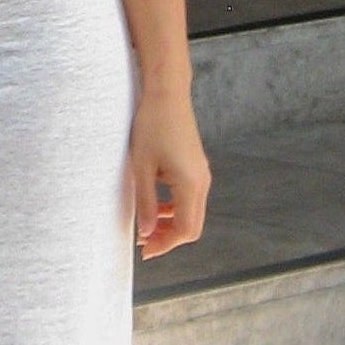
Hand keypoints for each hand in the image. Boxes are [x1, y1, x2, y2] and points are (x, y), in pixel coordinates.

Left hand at [130, 87, 210, 258]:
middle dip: (169, 238)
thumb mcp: (142, 167)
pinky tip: (155, 206)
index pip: (184, 230)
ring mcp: (201, 174)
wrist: (167, 94)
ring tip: (146, 227)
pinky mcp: (196, 167)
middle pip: (192, 226)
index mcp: (191, 184)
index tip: (144, 250)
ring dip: (171, 224)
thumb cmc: (152, 126)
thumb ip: (146, 203)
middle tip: (144, 244)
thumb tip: (146, 232)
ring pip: (191, 213)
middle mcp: (202, 182)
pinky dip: (174, 208)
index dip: (164, 244)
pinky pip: (189, 198)